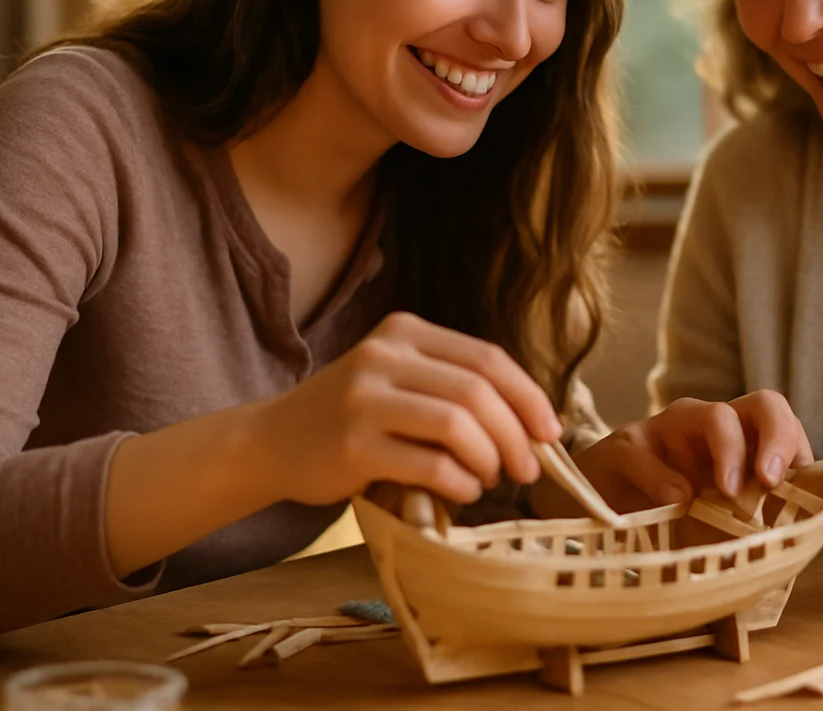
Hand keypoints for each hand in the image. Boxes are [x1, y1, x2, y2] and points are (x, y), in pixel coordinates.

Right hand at [246, 312, 561, 506]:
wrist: (272, 440)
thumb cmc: (352, 416)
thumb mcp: (398, 378)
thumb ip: (453, 386)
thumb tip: (533, 424)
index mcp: (405, 332)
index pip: (487, 358)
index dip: (528, 397)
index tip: (550, 431)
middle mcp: (384, 356)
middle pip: (477, 392)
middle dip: (515, 435)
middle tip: (527, 469)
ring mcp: (364, 400)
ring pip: (457, 425)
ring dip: (488, 459)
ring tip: (490, 479)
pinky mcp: (352, 446)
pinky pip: (428, 465)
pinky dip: (459, 482)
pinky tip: (462, 491)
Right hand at [564, 391, 813, 512]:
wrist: (591, 513)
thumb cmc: (663, 518)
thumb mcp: (712, 523)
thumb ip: (745, 527)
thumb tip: (789, 549)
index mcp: (739, 443)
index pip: (784, 427)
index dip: (800, 453)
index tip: (805, 495)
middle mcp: (710, 427)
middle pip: (763, 403)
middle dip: (778, 436)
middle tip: (771, 480)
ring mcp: (667, 431)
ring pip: (712, 414)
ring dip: (730, 451)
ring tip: (731, 494)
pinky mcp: (625, 447)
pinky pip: (648, 452)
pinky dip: (664, 479)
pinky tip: (673, 506)